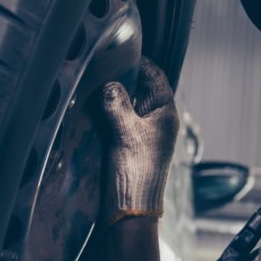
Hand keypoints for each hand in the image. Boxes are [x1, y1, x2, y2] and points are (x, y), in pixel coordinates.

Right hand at [99, 58, 178, 224]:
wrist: (130, 209)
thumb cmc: (135, 171)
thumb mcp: (125, 132)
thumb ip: (117, 104)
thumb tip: (110, 85)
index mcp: (166, 114)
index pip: (156, 77)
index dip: (140, 62)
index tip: (121, 51)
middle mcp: (159, 122)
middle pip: (142, 88)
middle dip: (125, 78)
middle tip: (103, 66)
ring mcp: (146, 134)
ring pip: (130, 104)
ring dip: (115, 96)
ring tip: (96, 84)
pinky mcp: (132, 146)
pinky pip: (122, 120)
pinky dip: (110, 112)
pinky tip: (94, 109)